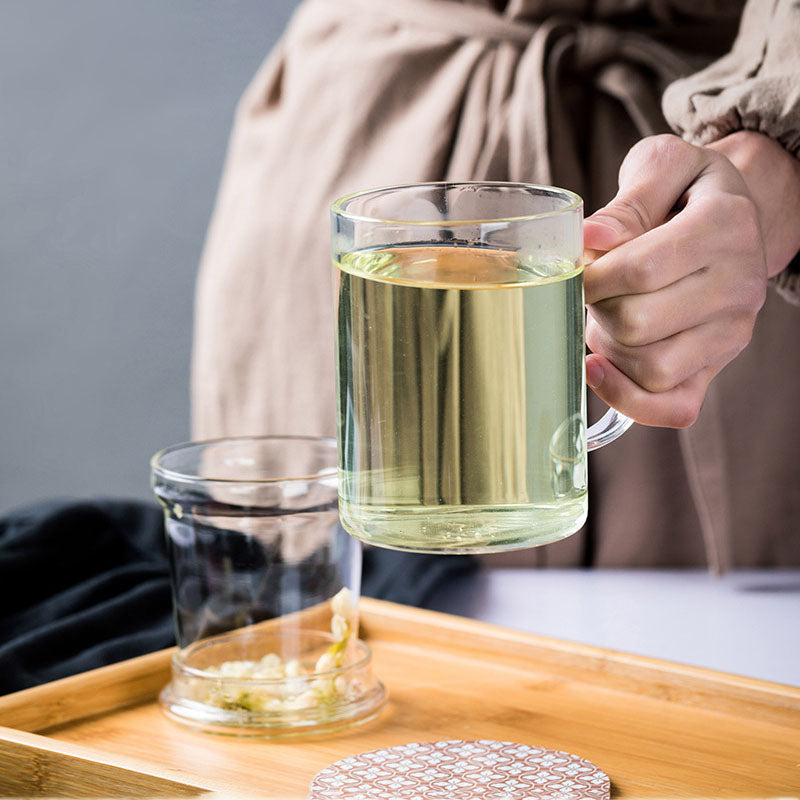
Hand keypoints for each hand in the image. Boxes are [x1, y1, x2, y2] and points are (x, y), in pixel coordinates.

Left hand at [583, 133, 774, 427]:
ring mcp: (732, 332)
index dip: (593, 275)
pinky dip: (628, 398)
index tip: (580, 267)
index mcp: (726, 225)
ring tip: (605, 317)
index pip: (641, 269)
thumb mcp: (663, 166)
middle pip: (638, 323)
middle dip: (597, 308)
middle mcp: (739, 284)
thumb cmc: (685, 192)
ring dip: (608, 347)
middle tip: (594, 290)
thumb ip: (628, 200)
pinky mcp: (717, 366)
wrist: (732, 218)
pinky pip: (674, 408)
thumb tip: (589, 240)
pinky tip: (598, 370)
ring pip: (651, 368)